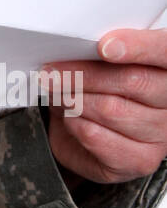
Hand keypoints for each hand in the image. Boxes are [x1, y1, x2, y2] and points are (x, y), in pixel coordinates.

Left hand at [39, 28, 166, 185]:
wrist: (83, 132)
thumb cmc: (96, 88)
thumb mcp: (98, 61)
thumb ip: (100, 50)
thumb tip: (75, 47)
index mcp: (166, 66)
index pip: (165, 50)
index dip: (139, 47)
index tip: (105, 46)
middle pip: (132, 81)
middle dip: (84, 74)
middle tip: (52, 72)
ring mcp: (161, 134)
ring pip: (110, 109)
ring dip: (74, 100)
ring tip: (59, 94)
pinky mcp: (140, 160)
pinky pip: (95, 136)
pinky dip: (73, 123)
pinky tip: (70, 118)